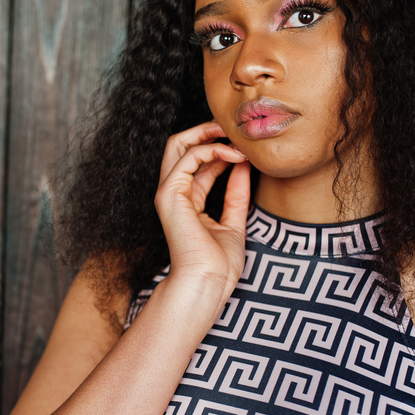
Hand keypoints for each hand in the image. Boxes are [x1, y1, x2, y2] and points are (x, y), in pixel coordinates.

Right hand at [154, 120, 250, 300]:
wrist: (207, 284)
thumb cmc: (218, 265)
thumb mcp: (234, 222)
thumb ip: (236, 194)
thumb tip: (244, 167)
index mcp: (187, 202)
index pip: (199, 162)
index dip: (221, 148)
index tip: (246, 148)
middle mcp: (174, 193)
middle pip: (181, 146)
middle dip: (207, 131)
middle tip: (236, 130)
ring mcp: (168, 193)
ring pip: (179, 143)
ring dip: (209, 133)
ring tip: (237, 138)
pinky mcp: (169, 194)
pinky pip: (187, 157)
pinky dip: (212, 150)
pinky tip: (234, 156)